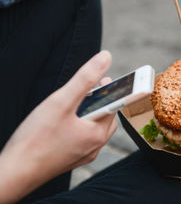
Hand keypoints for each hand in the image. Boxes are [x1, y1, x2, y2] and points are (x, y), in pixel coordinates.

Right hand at [0, 50, 116, 202]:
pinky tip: (65, 121)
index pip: (115, 105)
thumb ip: (84, 79)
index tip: (106, 79)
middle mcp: (95, 146)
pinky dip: (80, 125)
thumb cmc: (35, 139)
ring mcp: (84, 154)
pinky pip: (84, 138)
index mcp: (97, 133)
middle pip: (105, 116)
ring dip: (89, 113)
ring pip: (94, 127)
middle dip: (100, 100)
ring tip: (75, 102)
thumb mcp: (61, 101)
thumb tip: (105, 58)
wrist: (14, 173)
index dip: (112, 89)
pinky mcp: (72, 159)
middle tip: (89, 88)